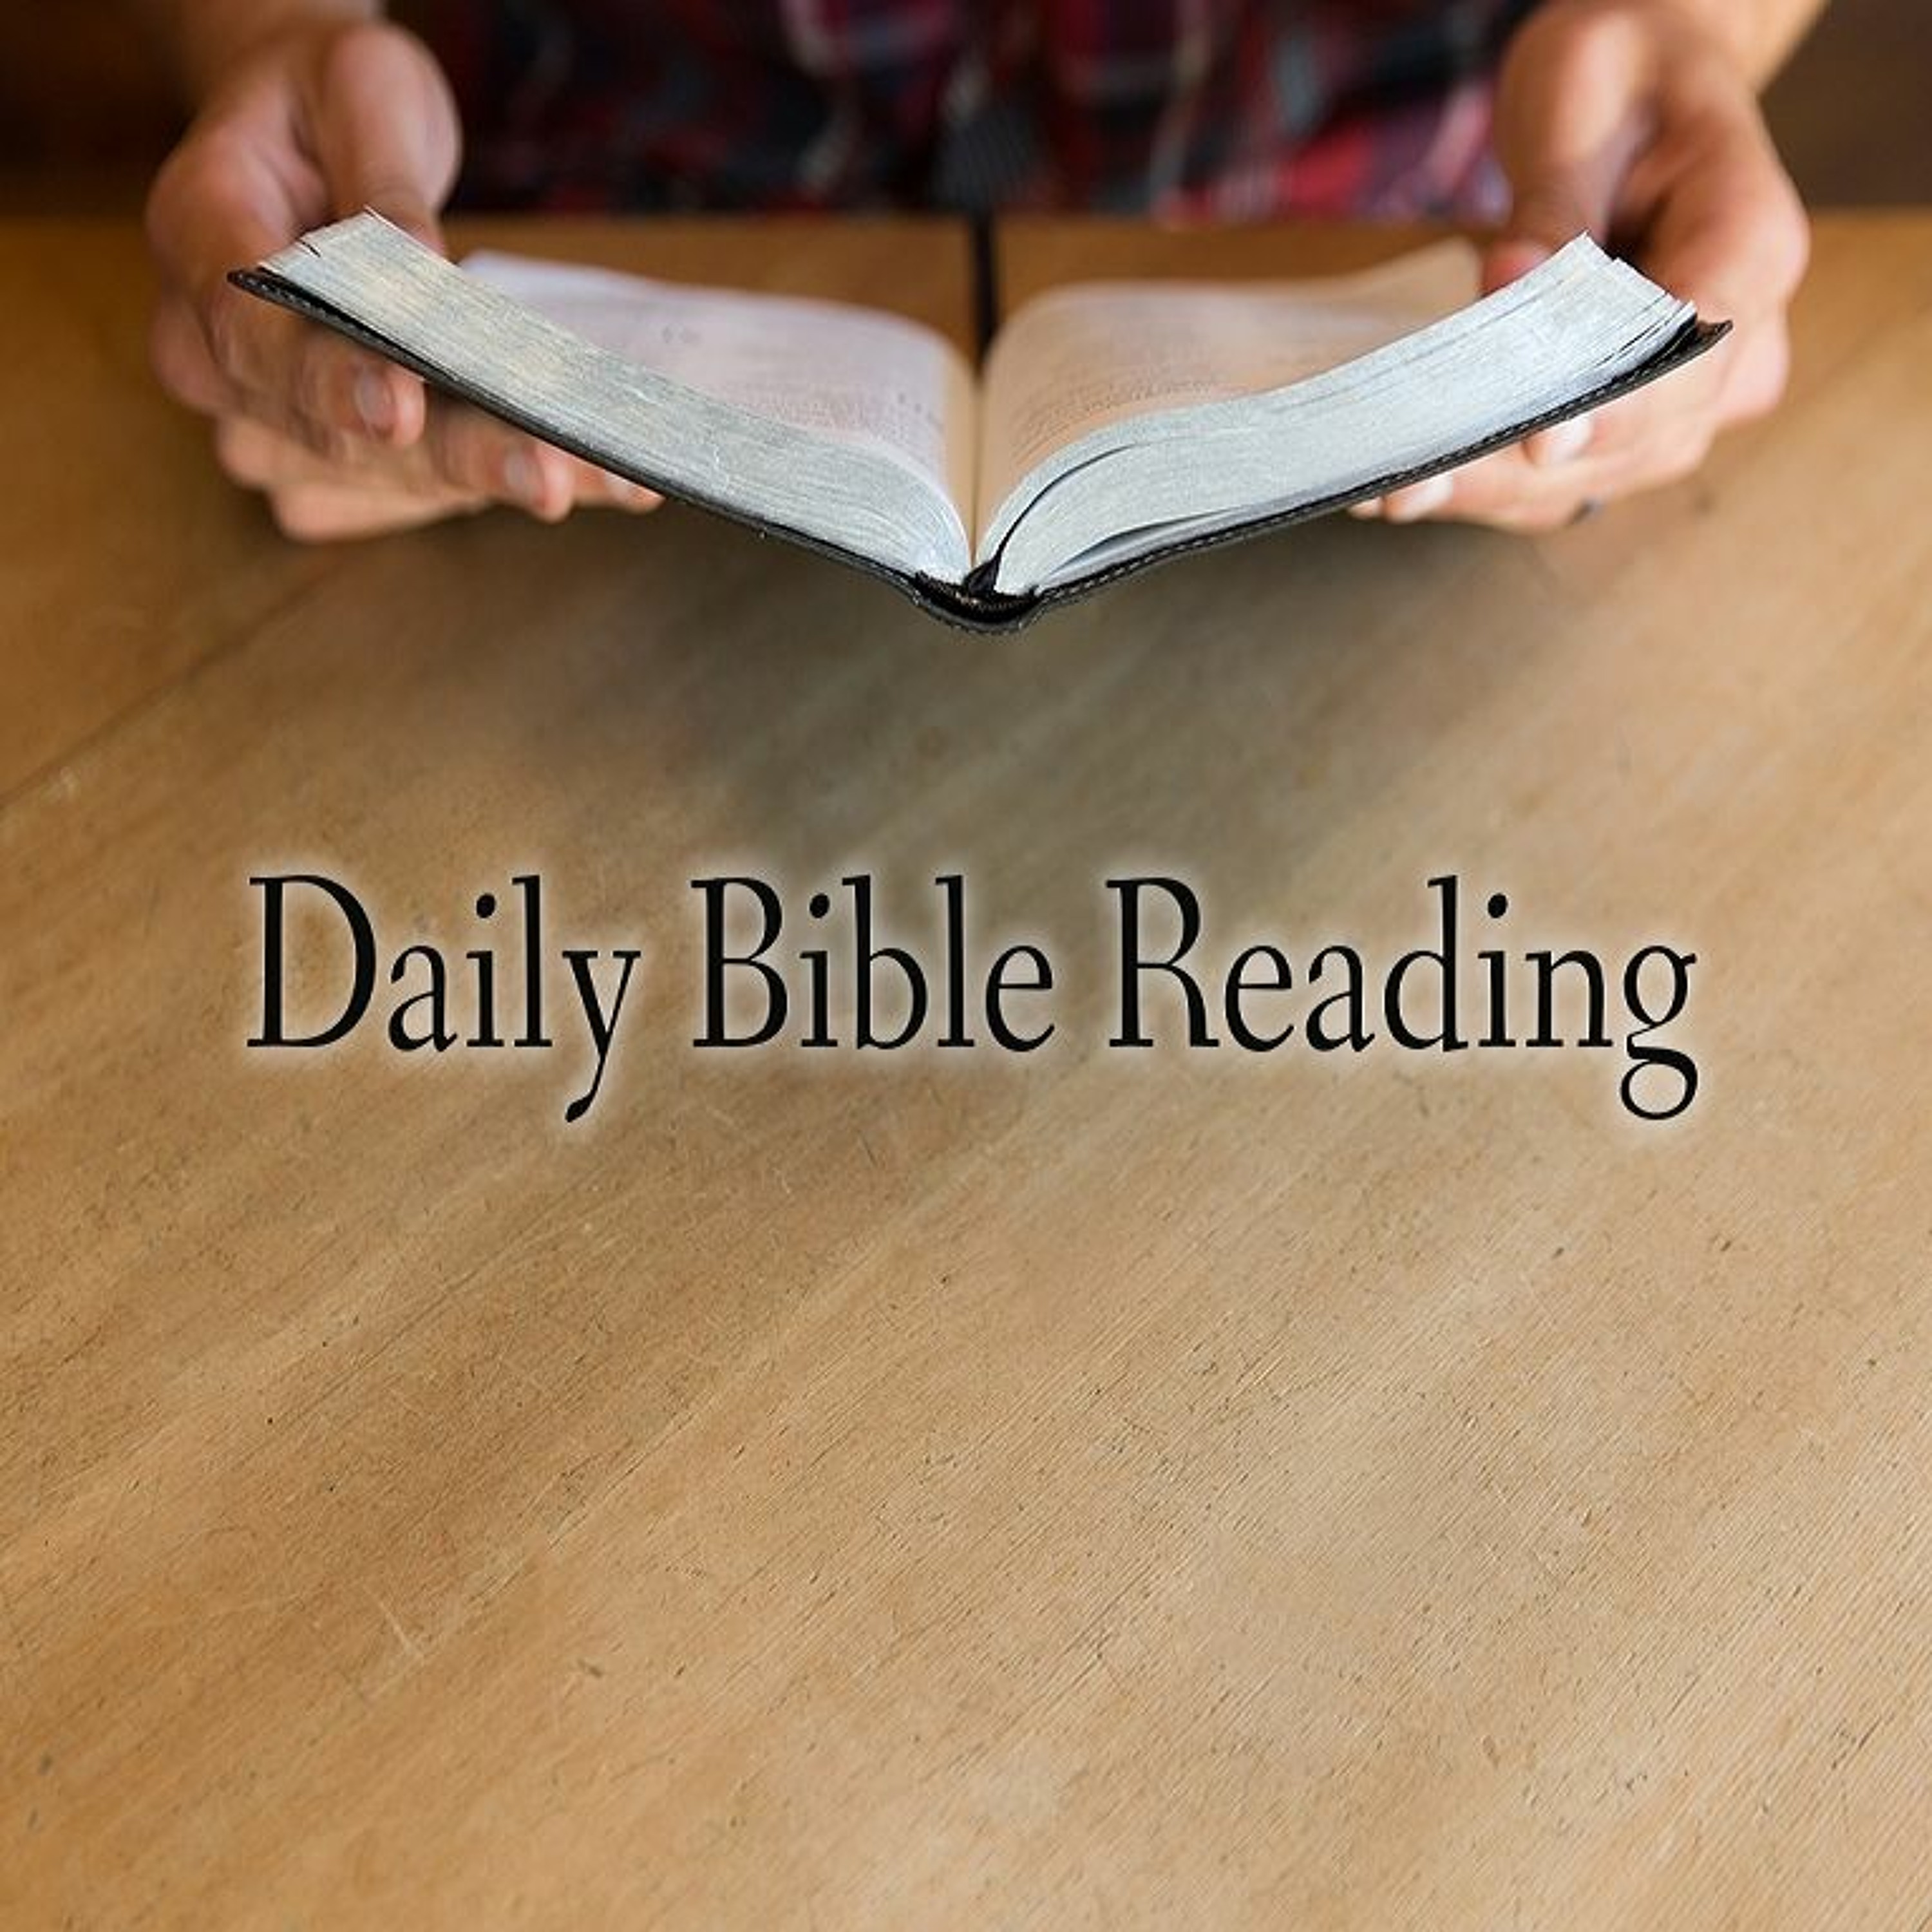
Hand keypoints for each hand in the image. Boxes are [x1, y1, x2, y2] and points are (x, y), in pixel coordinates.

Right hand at [145, 17, 657, 537]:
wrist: (307, 141)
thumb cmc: (326, 101)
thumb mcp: (359, 89)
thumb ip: (384, 182)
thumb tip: (421, 266)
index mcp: (199, 244)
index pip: (256, 334)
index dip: (331, 382)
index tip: (399, 408)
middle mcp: (218, 356)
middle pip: (336, 435)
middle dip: (455, 457)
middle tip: (549, 475)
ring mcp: (276, 421)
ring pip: (392, 480)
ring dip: (505, 480)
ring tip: (615, 477)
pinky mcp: (342, 461)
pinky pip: (423, 492)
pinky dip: (512, 483)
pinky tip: (604, 484)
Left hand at [1352, 0, 1809, 531]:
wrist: (1638, 96)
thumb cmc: (1620, 81)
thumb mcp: (1583, 103)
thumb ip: (1553, 208)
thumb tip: (1507, 285)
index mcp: (1753, 244)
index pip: (1698, 348)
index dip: (1619, 407)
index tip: (1543, 441)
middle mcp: (1740, 342)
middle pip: (1640, 435)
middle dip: (1521, 469)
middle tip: (1413, 478)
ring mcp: (1690, 395)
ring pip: (1597, 477)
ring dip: (1490, 491)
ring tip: (1390, 490)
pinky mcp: (1634, 422)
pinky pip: (1566, 475)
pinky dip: (1487, 484)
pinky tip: (1404, 485)